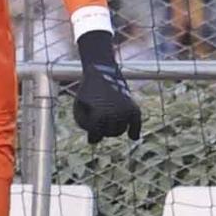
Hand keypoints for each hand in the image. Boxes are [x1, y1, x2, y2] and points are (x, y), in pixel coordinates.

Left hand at [71, 30, 140, 144]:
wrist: (101, 73)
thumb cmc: (87, 93)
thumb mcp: (79, 109)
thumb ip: (85, 126)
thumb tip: (92, 142)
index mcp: (100, 116)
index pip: (96, 135)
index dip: (91, 130)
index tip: (88, 121)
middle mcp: (115, 115)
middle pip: (110, 133)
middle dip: (103, 130)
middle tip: (99, 119)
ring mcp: (126, 111)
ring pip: (121, 130)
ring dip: (114, 129)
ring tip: (107, 121)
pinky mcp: (134, 107)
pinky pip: (136, 123)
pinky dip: (135, 130)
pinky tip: (133, 137)